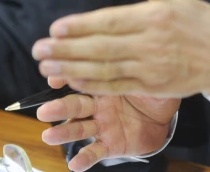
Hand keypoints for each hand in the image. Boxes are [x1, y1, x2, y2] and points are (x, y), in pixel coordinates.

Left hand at [32, 0, 209, 96]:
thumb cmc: (202, 24)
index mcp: (155, 16)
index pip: (110, 21)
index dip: (81, 25)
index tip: (56, 27)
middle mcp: (151, 43)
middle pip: (101, 47)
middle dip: (67, 49)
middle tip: (39, 49)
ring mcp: (151, 67)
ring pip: (105, 69)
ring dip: (73, 68)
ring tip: (48, 66)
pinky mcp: (153, 86)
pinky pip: (117, 86)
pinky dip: (93, 85)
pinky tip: (73, 80)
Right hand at [38, 77, 178, 171]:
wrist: (165, 117)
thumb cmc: (152, 91)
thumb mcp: (144, 76)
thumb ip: (132, 67)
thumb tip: (131, 49)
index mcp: (103, 83)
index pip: (80, 78)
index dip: (65, 77)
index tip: (53, 77)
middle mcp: (98, 104)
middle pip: (74, 104)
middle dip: (58, 108)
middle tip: (43, 111)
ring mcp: (102, 125)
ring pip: (79, 129)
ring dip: (64, 133)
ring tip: (49, 136)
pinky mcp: (110, 145)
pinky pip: (95, 152)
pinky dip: (84, 158)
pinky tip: (75, 164)